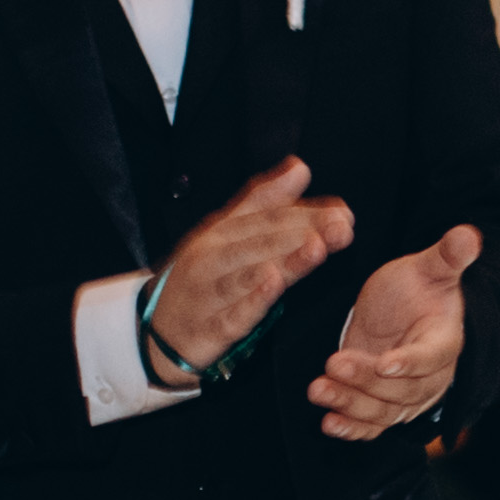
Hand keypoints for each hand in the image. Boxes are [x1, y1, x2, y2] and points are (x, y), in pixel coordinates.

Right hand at [152, 159, 348, 374]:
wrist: (155, 331)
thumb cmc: (201, 278)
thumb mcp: (225, 235)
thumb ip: (264, 202)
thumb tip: (301, 168)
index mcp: (220, 233)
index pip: (267, 218)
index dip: (306, 214)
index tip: (343, 213)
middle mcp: (212, 258)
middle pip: (261, 242)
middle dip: (304, 233)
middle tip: (343, 227)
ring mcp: (208, 293)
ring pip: (247, 274)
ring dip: (284, 260)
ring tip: (317, 247)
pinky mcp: (207, 329)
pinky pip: (231, 314)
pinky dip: (251, 300)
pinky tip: (273, 286)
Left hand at [313, 223, 483, 439]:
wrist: (403, 313)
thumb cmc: (418, 288)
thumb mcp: (429, 268)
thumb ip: (448, 256)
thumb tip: (469, 234)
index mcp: (444, 341)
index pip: (430, 358)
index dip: (409, 363)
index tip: (384, 362)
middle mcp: (429, 377)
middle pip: (401, 389)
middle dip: (365, 380)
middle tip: (333, 363)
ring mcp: (406, 396)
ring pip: (383, 410)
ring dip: (350, 403)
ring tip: (318, 389)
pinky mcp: (383, 406)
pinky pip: (371, 425)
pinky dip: (351, 428)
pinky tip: (328, 424)